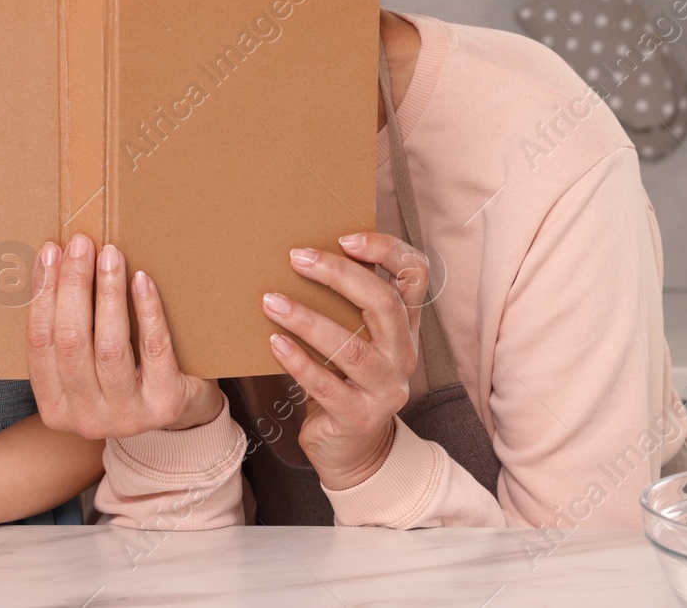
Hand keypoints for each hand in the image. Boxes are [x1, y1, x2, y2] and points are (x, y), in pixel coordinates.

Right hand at [27, 234, 222, 438]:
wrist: (180, 411)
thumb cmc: (126, 374)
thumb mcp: (87, 365)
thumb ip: (69, 331)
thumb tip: (55, 262)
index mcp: (54, 408)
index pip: (39, 343)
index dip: (42, 293)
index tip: (50, 252)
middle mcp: (85, 419)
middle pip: (71, 342)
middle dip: (73, 285)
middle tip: (81, 244)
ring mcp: (126, 416)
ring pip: (109, 346)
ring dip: (108, 292)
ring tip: (110, 255)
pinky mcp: (164, 404)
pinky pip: (153, 349)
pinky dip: (146, 310)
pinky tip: (142, 281)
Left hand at [261, 232, 428, 490]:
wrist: (352, 450)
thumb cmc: (345, 380)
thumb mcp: (356, 339)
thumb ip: (346, 305)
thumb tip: (299, 257)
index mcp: (405, 325)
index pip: (415, 274)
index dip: (387, 249)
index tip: (344, 237)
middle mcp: (403, 354)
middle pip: (384, 304)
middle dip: (339, 276)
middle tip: (297, 258)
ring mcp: (386, 389)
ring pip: (352, 348)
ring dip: (308, 320)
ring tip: (271, 302)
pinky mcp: (360, 418)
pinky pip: (327, 386)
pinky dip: (299, 361)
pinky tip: (275, 343)